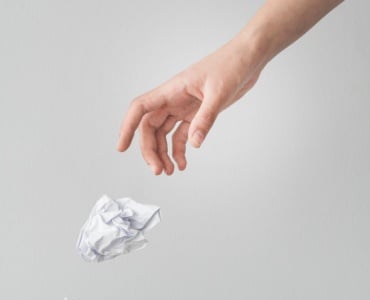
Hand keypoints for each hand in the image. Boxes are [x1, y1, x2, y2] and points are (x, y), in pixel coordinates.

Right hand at [116, 35, 262, 174]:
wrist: (248, 58)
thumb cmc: (231, 65)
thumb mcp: (219, 93)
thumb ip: (205, 119)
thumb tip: (194, 143)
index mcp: (172, 90)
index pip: (140, 109)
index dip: (127, 127)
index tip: (121, 147)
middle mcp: (173, 99)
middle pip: (149, 127)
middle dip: (150, 150)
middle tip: (158, 171)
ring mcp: (183, 107)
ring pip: (162, 134)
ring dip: (163, 154)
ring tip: (169, 171)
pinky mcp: (195, 113)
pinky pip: (180, 135)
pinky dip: (179, 150)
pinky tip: (183, 163)